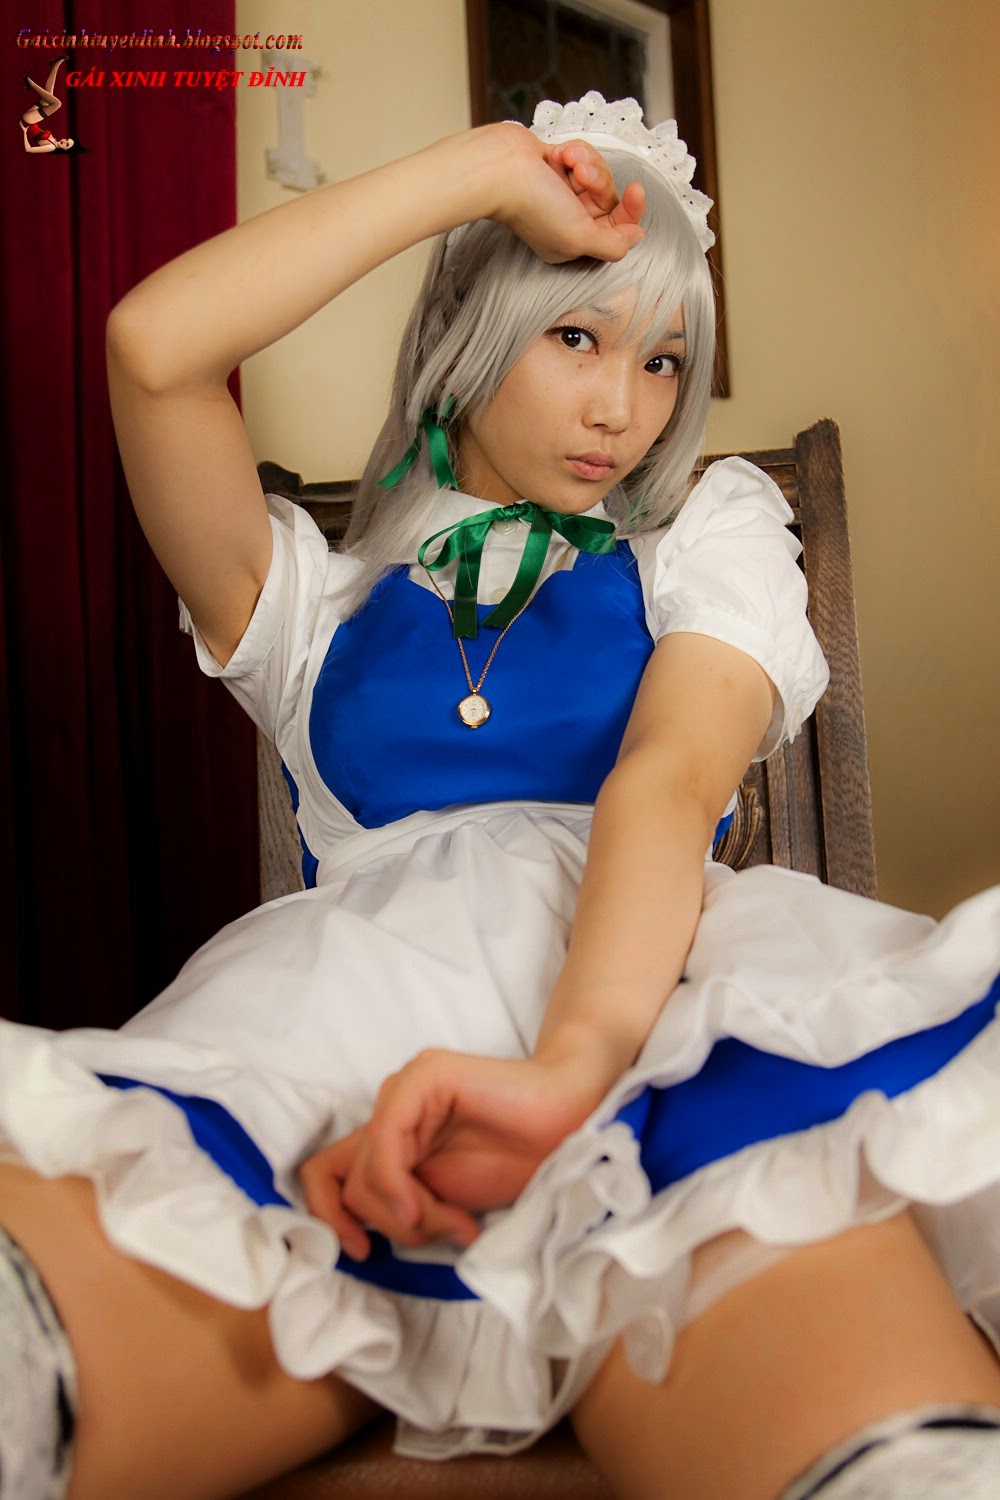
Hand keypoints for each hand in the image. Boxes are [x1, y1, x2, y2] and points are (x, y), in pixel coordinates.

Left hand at [299, 1046, 611, 1258]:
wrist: (573, 1123)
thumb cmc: (518, 1160)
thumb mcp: (446, 1200)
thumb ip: (404, 1204)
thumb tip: (357, 1236)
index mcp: (394, 1132)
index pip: (326, 1172)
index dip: (330, 1218)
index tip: (362, 1252)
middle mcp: (392, 1106)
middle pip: (347, 1182)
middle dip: (394, 1225)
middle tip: (444, 1231)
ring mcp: (407, 1087)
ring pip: (365, 1171)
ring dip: (409, 1216)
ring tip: (457, 1222)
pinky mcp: (426, 1077)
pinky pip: (385, 1139)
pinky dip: (400, 1186)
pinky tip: (435, 1208)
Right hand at [486, 124, 645, 264]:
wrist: (501, 167)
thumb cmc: (533, 205)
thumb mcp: (580, 237)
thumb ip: (613, 245)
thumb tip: (636, 237)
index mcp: (573, 243)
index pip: (616, 230)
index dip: (630, 212)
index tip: (635, 192)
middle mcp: (568, 219)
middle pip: (608, 198)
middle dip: (599, 181)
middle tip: (583, 175)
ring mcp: (561, 192)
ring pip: (596, 173)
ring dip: (586, 162)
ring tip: (568, 161)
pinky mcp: (556, 166)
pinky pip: (581, 155)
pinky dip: (573, 152)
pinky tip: (558, 154)